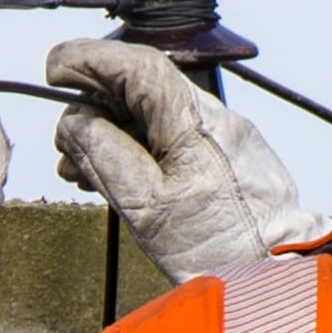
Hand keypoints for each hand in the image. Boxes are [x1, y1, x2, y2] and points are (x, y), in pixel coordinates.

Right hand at [45, 40, 327, 284]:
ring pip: (151, 114)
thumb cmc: (218, 248)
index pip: (136, 66)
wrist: (276, 272)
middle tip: (65, 145)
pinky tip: (114, 176)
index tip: (55, 70)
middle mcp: (211, 117)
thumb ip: (103, 156)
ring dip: (110, 133)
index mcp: (193, 121)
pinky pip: (168, 136)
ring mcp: (220, 134)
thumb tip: (73, 123)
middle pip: (139, 88)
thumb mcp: (145, 205)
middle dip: (92, 108)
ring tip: (81, 170)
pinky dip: (135, 148)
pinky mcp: (223, 155)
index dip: (89, 60)